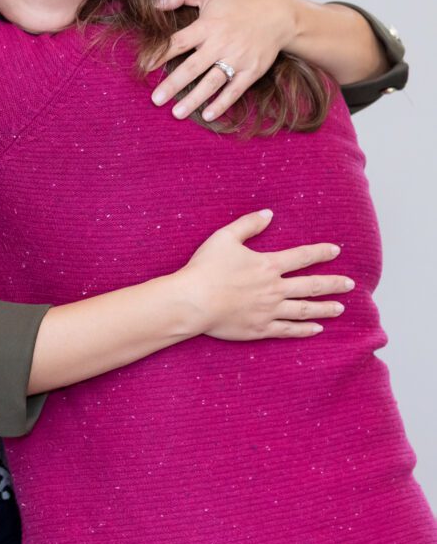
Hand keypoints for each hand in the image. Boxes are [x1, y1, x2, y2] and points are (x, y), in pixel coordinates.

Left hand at [149, 0, 296, 120]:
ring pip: (212, 82)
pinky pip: (235, 90)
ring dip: (194, 99)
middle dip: (173, 84)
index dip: (160, 54)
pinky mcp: (251, 71)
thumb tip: (155, 4)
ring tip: (176, 113)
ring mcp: (237, 59)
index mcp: (207, 25)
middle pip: (193, 67)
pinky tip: (208, 115)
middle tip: (156, 100)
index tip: (144, 66)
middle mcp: (221, 44)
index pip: (179, 42)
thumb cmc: (237, 4)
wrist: (277, 16)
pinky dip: (222, 104)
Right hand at [175, 209, 354, 340]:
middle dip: (333, 284)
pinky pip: (289, 330)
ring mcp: (269, 311)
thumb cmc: (206, 267)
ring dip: (325, 308)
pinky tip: (317, 329)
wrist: (194, 301)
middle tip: (350, 284)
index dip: (320, 252)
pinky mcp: (261, 328)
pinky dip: (305, 330)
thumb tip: (268, 213)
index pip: (302, 257)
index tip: (336, 251)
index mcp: (267, 265)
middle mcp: (274, 289)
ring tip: (340, 308)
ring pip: (305, 310)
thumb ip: (249, 224)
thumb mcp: (225, 237)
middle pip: (311, 286)